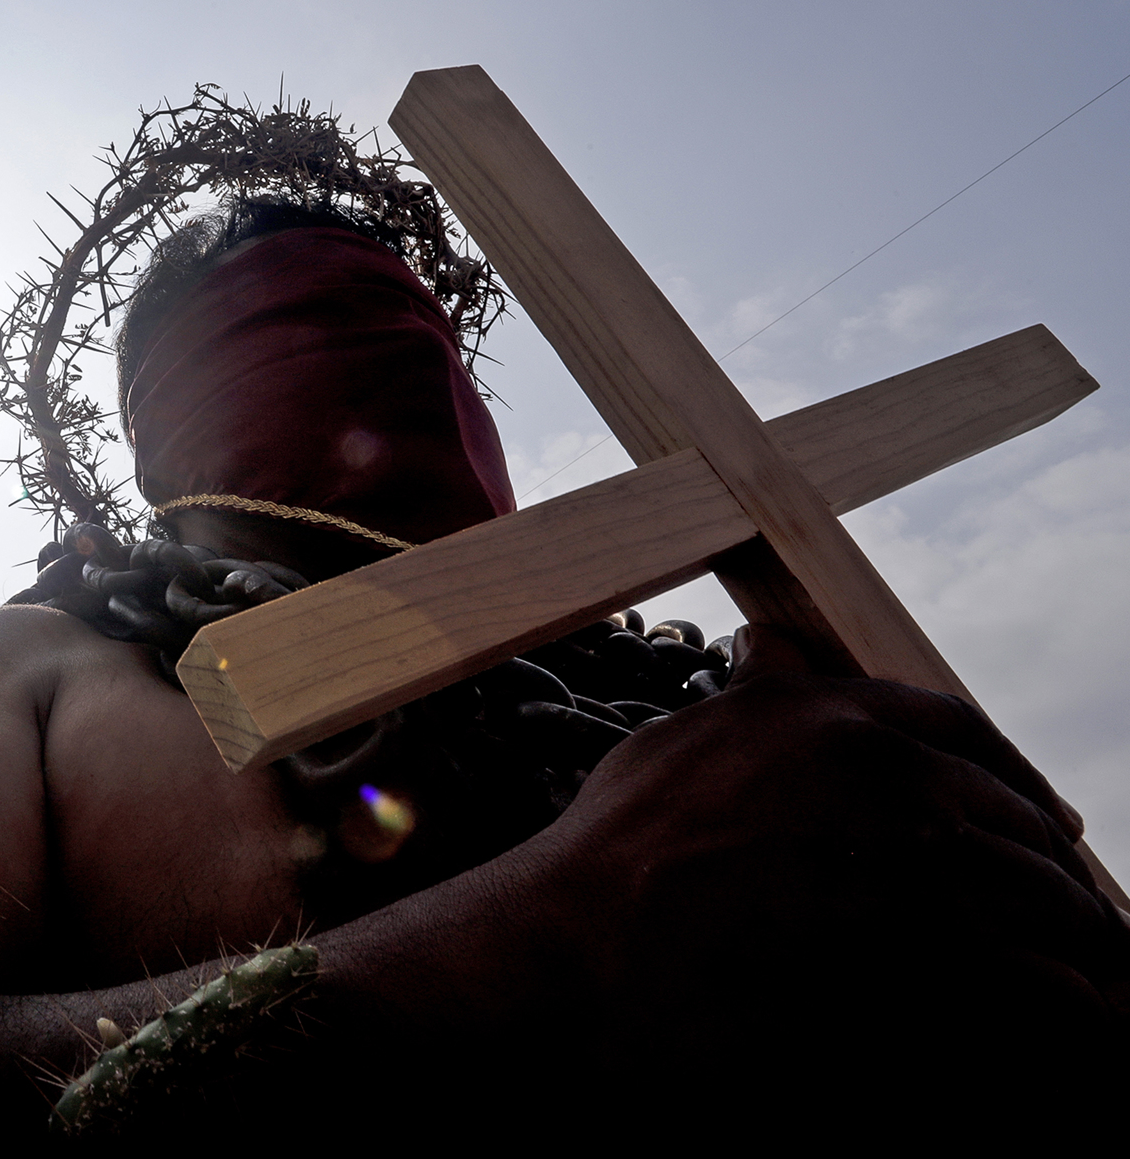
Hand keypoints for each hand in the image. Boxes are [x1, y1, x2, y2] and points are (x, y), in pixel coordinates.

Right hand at [518, 626, 1128, 1100]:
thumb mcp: (675, 747)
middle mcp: (881, 770)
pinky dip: (1063, 1001)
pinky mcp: (930, 950)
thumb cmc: (613, 860)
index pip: (954, 728)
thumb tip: (774, 653)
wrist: (588, 950)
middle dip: (1045, 861)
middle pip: (1010, 811)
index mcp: (824, 714)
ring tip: (1085, 969)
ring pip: (1042, 892)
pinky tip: (1069, 1016)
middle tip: (1071, 904)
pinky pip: (1039, 980)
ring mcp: (912, 858)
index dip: (1005, 774)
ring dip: (1069, 931)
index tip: (1035, 814)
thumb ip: (750, 700)